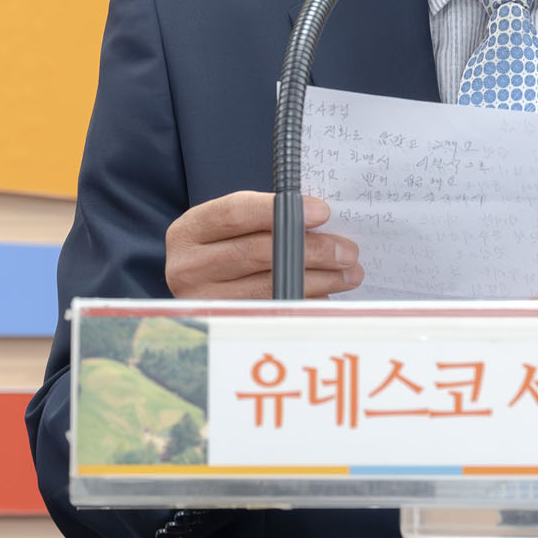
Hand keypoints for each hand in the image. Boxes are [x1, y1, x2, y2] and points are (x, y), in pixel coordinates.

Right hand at [164, 192, 361, 298]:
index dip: (280, 210)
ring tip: (349, 274)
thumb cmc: (225, 247)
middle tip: (348, 251)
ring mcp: (204, 303)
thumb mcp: (230, 227)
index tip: (322, 212)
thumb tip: (321, 222)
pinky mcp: (224, 327)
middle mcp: (188, 268)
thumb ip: (266, 218)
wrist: (196, 285)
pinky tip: (329, 295)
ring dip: (319, 280)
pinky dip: (307, 303)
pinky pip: (274, 314)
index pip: (235, 213)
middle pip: (258, 252)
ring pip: (270, 287)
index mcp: (189, 231)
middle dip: (312, 250)